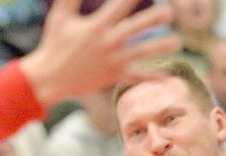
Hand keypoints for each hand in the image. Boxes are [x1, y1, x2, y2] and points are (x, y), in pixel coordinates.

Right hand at [19, 0, 179, 106]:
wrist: (49, 79)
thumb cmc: (54, 43)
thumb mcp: (60, 16)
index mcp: (97, 26)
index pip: (120, 5)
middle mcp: (107, 42)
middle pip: (136, 28)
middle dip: (154, 18)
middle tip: (170, 12)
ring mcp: (112, 61)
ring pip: (141, 53)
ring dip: (160, 47)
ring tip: (176, 42)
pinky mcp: (113, 76)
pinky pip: (136, 77)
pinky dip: (151, 78)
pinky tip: (167, 76)